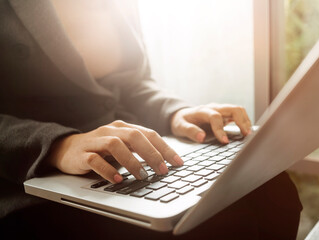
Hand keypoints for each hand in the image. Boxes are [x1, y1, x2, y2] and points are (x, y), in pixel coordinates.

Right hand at [47, 120, 182, 182]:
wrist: (66, 149)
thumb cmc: (100, 149)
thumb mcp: (122, 146)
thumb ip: (139, 149)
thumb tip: (164, 162)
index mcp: (124, 127)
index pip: (149, 134)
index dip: (164, 148)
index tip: (177, 162)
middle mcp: (111, 130)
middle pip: (134, 136)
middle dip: (151, 153)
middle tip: (162, 170)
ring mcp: (95, 141)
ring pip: (115, 145)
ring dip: (131, 161)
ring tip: (143, 176)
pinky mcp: (82, 154)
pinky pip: (95, 160)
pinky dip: (108, 170)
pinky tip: (119, 179)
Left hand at [171, 103, 251, 143]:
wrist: (182, 116)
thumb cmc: (181, 122)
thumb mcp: (180, 127)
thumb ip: (190, 131)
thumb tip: (201, 137)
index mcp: (202, 111)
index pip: (215, 117)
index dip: (221, 129)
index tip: (225, 142)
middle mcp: (213, 108)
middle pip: (232, 109)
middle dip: (241, 121)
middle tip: (245, 135)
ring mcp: (220, 110)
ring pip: (238, 110)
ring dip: (245, 121)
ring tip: (248, 134)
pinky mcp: (225, 115)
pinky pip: (238, 115)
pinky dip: (244, 122)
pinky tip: (246, 132)